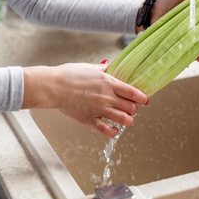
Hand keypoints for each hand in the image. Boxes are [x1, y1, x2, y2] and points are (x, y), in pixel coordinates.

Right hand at [21, 61, 147, 137]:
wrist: (53, 87)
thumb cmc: (68, 75)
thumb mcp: (89, 67)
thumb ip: (102, 69)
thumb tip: (108, 66)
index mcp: (108, 82)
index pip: (132, 92)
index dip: (142, 97)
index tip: (145, 100)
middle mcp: (106, 97)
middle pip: (130, 107)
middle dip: (134, 109)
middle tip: (133, 108)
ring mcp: (99, 109)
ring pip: (123, 119)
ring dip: (128, 120)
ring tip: (128, 119)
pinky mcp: (89, 119)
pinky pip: (106, 129)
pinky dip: (113, 132)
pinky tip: (115, 131)